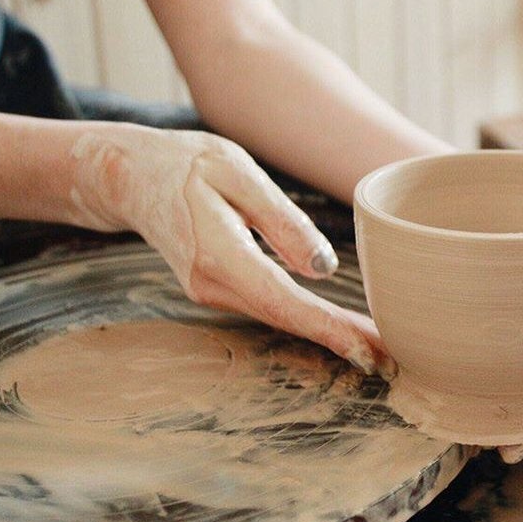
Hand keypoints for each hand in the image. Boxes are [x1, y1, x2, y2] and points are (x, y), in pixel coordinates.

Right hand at [69, 125, 395, 377]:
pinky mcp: (215, 286)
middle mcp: (212, 283)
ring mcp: (209, 290)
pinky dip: (302, 317)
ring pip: (277, 317)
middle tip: (390, 357)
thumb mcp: (235, 171)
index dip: (328, 327)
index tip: (369, 348)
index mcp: (218, 251)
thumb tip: (323, 268)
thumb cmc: (185, 164)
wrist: (132, 177)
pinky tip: (331, 322)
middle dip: (337, 339)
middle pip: (285, 318)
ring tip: (373, 343)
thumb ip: (279, 219)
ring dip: (324, 332)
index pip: (283, 301)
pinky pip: (266, 306)